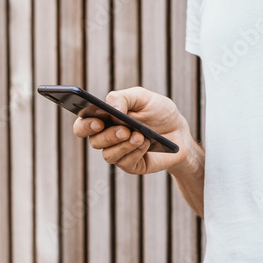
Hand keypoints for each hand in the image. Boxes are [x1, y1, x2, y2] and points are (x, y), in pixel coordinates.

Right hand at [72, 86, 193, 175]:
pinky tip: (146, 143)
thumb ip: (123, 98)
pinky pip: (126, 163)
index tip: (97, 122)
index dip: (85, 125)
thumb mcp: (142, 97)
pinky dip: (136, 152)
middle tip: (123, 130)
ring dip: (124, 145)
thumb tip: (110, 109)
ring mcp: (118, 152)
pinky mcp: (131, 165)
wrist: (179, 131)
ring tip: (140, 136)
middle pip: (94, 141)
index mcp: (104, 119)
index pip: (83, 124)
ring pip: (108, 155)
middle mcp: (107, 137)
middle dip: (107, 136)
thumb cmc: (158, 112)